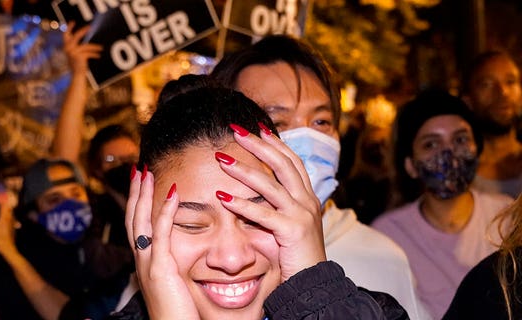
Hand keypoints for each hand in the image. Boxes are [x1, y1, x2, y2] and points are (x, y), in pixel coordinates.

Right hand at [0, 195, 17, 257]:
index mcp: (4, 218)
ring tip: (0, 209)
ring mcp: (13, 223)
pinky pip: (12, 219)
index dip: (0, 200)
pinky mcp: (13, 228)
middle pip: (9, 207)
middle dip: (4, 203)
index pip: (4, 205)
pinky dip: (8, 216)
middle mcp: (10, 219)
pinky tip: (3, 220)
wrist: (9, 249)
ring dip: (7, 210)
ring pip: (11, 213)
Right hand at [63, 22, 102, 74]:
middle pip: (76, 36)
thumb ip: (77, 46)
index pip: (66, 35)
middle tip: (89, 27)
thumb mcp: (75, 54)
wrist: (77, 75)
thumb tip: (82, 37)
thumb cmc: (77, 65)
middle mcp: (67, 49)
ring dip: (94, 47)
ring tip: (101, 48)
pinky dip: (94, 53)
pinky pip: (89, 52)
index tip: (73, 21)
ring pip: (86, 46)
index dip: (69, 28)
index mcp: (66, 47)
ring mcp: (73, 52)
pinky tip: (98, 55)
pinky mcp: (79, 56)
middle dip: (83, 31)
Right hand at [125, 167, 198, 319]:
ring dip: (143, 194)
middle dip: (135, 192)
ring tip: (146, 172)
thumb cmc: (177, 314)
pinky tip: (172, 193)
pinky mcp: (160, 269)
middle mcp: (141, 261)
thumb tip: (176, 259)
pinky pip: (161, 234)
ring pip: (140, 221)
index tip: (141, 183)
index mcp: (144, 262)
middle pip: (133, 218)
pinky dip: (166, 211)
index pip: (137, 226)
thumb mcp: (172, 285)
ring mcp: (148, 264)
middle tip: (138, 169)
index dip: (137, 203)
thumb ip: (172, 268)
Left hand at [217, 124, 325, 280]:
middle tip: (236, 131)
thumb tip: (257, 195)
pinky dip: (242, 205)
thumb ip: (277, 208)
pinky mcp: (292, 231)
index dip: (275, 143)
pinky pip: (263, 214)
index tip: (257, 128)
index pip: (291, 161)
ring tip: (221, 160)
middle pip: (282, 164)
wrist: (314, 284)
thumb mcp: (290, 226)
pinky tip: (223, 198)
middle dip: (258, 145)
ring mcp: (301, 214)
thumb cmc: (298, 257)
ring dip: (244, 170)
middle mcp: (307, 201)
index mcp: (307, 198)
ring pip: (271, 185)